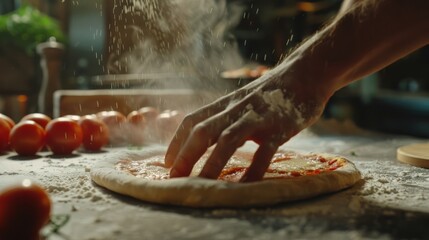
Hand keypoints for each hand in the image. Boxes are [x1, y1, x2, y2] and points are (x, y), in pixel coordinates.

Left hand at [165, 63, 330, 181]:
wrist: (308, 73)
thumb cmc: (274, 92)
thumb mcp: (245, 100)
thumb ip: (229, 117)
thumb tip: (213, 140)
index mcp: (226, 103)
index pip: (193, 120)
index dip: (177, 141)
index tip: (167, 162)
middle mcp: (237, 108)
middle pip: (204, 130)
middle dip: (186, 155)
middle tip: (175, 179)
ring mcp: (258, 117)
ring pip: (228, 139)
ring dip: (212, 164)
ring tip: (203, 187)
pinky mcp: (280, 126)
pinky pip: (264, 151)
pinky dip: (254, 170)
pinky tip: (245, 186)